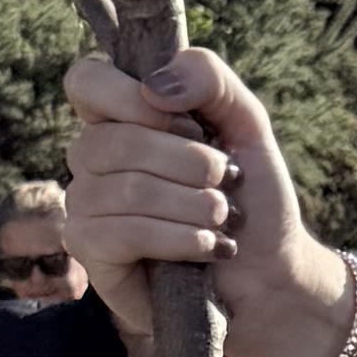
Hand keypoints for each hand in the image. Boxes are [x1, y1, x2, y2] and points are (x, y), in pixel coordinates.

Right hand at [62, 36, 347, 356]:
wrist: (271, 276)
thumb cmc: (253, 200)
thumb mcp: (247, 125)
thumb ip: (210, 80)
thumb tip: (154, 84)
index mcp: (121, 118)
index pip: (86, 80)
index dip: (126, 95)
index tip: (186, 121)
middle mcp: (93, 158)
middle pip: (113, 140)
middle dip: (189, 162)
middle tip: (226, 181)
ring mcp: (86, 206)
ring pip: (125, 190)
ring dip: (193, 206)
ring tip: (224, 219)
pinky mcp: (92, 253)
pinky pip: (122, 233)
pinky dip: (178, 238)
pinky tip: (208, 248)